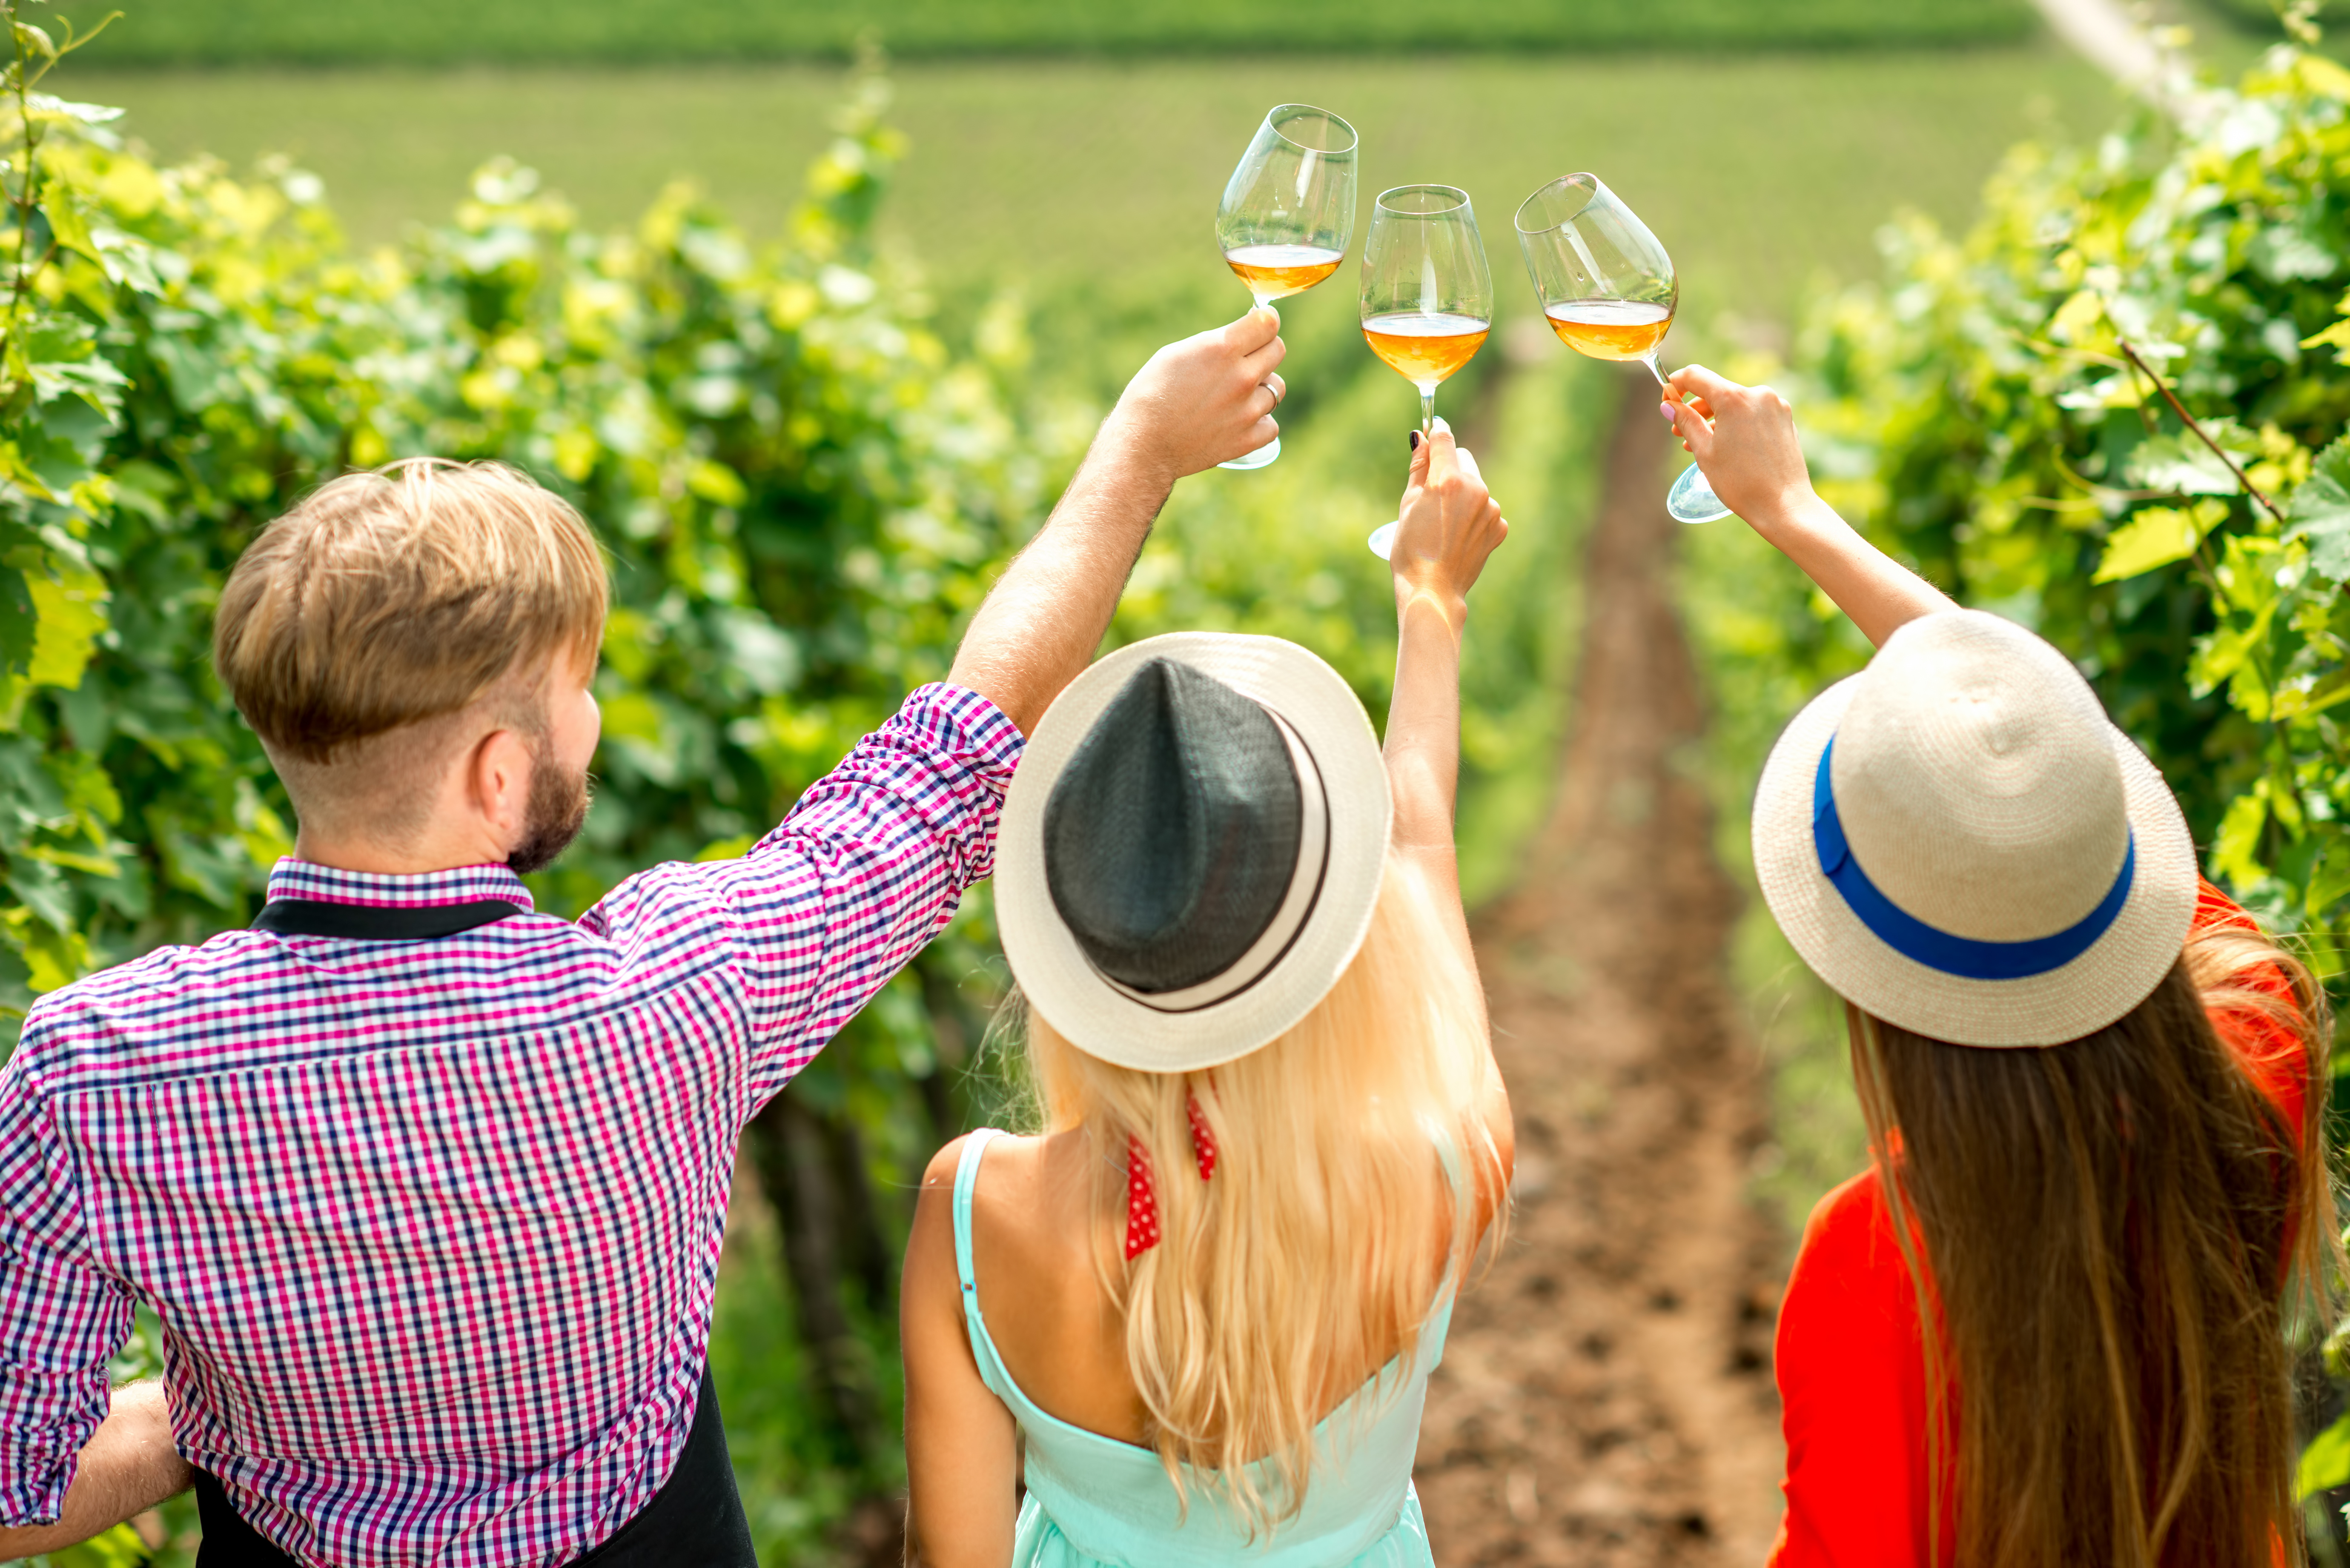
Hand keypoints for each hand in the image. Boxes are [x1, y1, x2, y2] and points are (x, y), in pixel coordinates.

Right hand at [1104, 307, 1286, 480]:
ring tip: (1233, 396)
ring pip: (1276, 388)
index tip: (1260, 324)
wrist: (1143, 444)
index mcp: (1222, 348)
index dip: (1265, 320)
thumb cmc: (1151, 394)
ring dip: (1260, 388)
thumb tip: (1241, 337)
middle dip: (1263, 349)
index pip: (1269, 322)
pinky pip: (1271, 424)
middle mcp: (1241, 377)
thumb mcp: (1177, 353)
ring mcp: (1248, 410)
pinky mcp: (1248, 439)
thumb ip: (1215, 343)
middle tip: (1245, 359)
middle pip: (1277, 350)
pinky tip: (1238, 421)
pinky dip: (1259, 422)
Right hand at [1390, 418, 1506, 612]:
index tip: (1431, 436)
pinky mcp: (1499, 527)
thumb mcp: (1407, 504)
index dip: (1435, 435)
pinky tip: (1457, 536)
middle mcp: (1476, 490)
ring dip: (1461, 494)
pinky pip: (1485, 509)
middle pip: (1462, 459)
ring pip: (1475, 485)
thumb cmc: (1411, 550)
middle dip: (1448, 468)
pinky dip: (1473, 516)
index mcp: (1448, 481)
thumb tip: (1422, 438)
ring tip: (1443, 523)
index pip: (1445, 439)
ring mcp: (1491, 509)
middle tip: (1430, 495)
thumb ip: (1418, 467)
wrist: (1433, 591)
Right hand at [1663, 365, 1817, 534]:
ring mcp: (1774, 406)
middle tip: (1678, 431)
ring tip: (1701, 444)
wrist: (1783, 505)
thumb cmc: (1741, 482)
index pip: (1696, 376)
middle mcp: (1757, 395)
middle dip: (1695, 408)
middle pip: (1717, 390)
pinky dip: (1736, 424)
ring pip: (1735, 403)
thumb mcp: (1704, 452)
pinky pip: (1752, 413)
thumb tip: (1668, 405)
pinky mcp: (1785, 419)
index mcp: (1734, 399)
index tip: (1667, 400)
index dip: (1676, 385)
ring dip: (1715, 419)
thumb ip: (1685, 422)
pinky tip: (1727, 446)